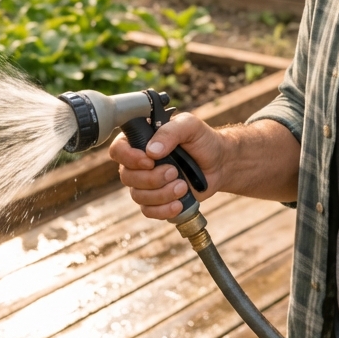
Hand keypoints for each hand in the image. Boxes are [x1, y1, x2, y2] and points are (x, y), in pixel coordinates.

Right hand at [108, 112, 226, 219]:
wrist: (220, 164)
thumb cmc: (203, 141)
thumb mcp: (190, 126)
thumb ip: (170, 131)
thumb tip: (151, 151)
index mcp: (141, 140)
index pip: (118, 150)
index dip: (129, 158)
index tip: (150, 161)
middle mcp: (139, 163)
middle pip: (127, 177)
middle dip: (152, 178)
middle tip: (175, 172)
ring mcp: (147, 183)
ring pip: (138, 196)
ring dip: (162, 194)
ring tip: (183, 186)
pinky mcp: (157, 200)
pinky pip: (148, 211)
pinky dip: (163, 210)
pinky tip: (179, 203)